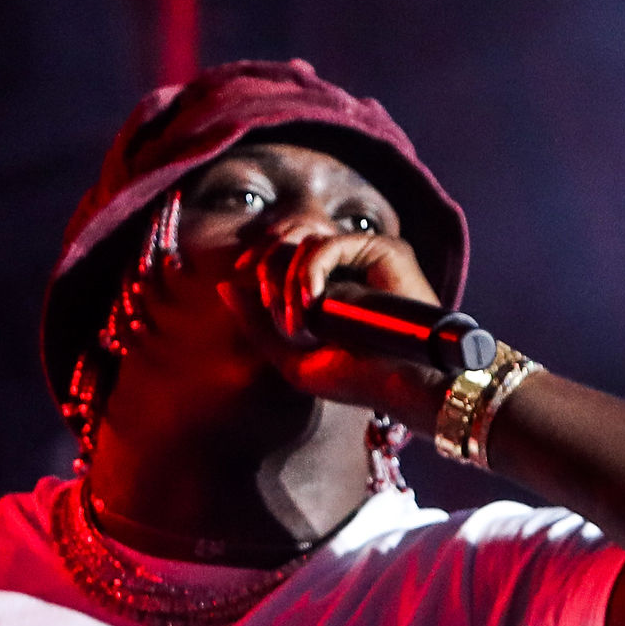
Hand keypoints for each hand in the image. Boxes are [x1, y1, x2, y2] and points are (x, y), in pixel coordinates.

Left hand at [221, 227, 444, 415]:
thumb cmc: (354, 380)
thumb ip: (257, 324)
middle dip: (267, 268)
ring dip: (289, 283)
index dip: (257, 259)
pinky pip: (328, 244)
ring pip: (305, 241)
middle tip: (272, 307)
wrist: (400, 387)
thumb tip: (224, 286)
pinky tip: (312, 302)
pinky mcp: (383, 250)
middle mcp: (344, 263)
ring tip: (299, 324)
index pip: (280, 249)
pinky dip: (310, 270)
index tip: (241, 280)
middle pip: (288, 238)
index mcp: (323, 283)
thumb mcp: (292, 359)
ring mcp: (364, 255)